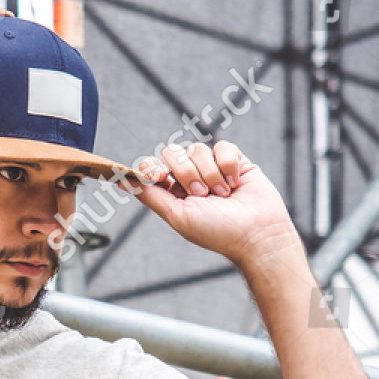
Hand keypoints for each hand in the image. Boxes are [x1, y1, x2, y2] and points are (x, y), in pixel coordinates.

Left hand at [126, 140, 299, 267]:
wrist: (256, 232)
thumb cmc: (217, 231)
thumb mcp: (177, 216)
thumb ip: (150, 196)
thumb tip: (122, 181)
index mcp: (172, 192)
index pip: (151, 166)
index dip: (153, 167)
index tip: (160, 177)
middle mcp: (190, 178)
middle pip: (172, 153)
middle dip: (186, 173)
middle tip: (201, 194)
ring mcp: (212, 167)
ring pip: (197, 149)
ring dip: (210, 174)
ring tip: (222, 194)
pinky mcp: (234, 160)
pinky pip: (222, 146)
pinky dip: (228, 165)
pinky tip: (235, 182)